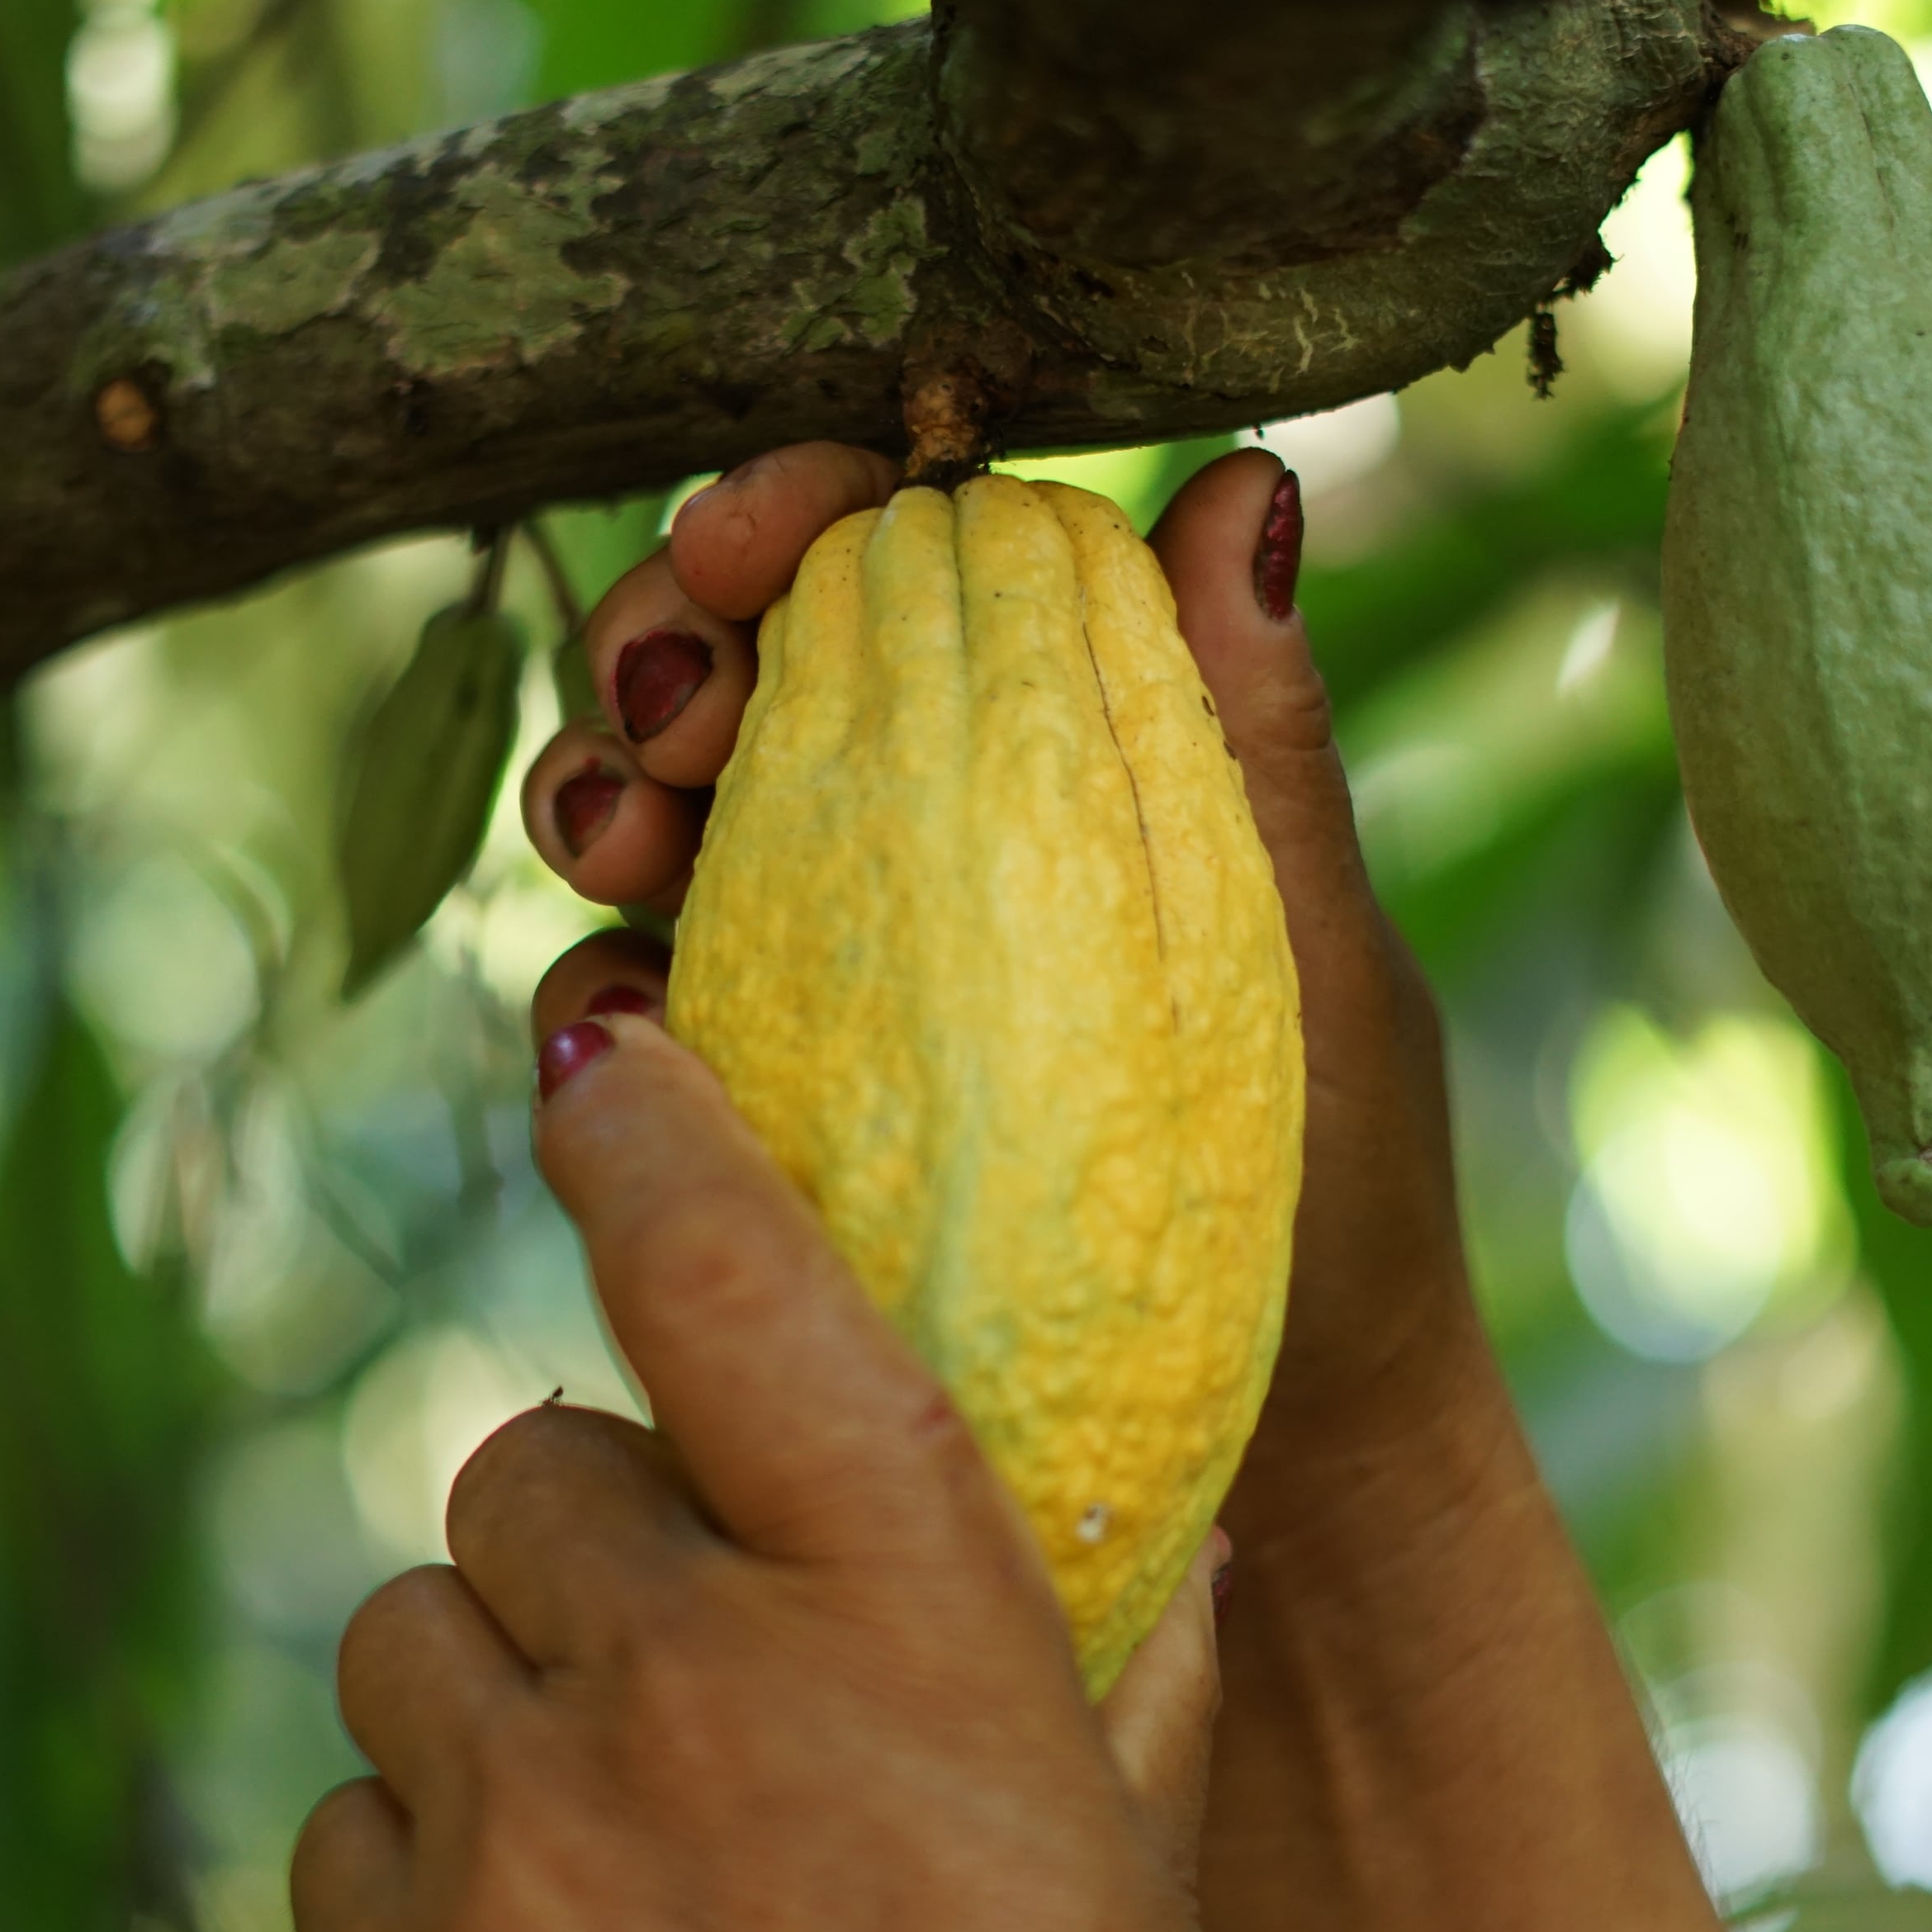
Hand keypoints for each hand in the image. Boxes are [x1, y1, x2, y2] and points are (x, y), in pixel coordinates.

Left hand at [290, 1017, 1290, 1931]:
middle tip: (682, 1703)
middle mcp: (708, 1681)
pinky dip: (423, 1877)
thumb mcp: (1130, 1867)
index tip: (601, 1068)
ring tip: (616, 1866)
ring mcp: (535, 1835)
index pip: (742, 1287)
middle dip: (591, 1557)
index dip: (658, 1144)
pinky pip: (351, 1826)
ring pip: (412, 1636)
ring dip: (491, 1710)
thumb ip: (1125, 1659)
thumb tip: (1178, 1515)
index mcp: (918, 1617)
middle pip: (530, 1471)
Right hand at [517, 445, 1511, 1538]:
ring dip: (595, 789)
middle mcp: (917, 827)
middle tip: (676, 706)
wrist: (1293, 1450)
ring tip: (624, 840)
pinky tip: (632, 1023)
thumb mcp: (1301, 941)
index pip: (895, 561)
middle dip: (663, 640)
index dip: (800, 510)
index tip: (758, 533)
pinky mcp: (759, 1112)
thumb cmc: (1335, 1179)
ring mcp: (821, 964)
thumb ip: (1249, 724)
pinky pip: (627, 1023)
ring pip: (642, 814)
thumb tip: (1241, 480)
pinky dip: (598, 999)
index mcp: (1044, 742)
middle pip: (729, 660)